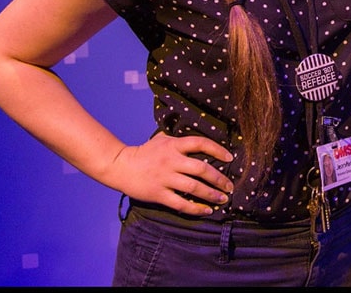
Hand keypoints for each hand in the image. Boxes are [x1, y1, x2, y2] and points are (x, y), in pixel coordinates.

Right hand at [107, 132, 235, 215]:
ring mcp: (165, 178)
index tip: (230, 158)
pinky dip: (196, 208)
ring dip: (211, 194)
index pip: (201, 143)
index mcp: (174, 145)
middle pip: (202, 169)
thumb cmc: (144, 152)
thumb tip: (198, 141)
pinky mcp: (158, 194)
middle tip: (230, 186)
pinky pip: (181, 203)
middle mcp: (171, 161)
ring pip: (194, 187)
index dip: (218, 150)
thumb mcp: (162, 139)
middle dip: (219, 178)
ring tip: (223, 199)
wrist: (120, 166)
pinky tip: (207, 210)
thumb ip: (179, 140)